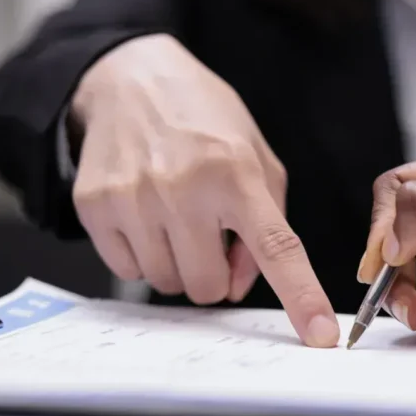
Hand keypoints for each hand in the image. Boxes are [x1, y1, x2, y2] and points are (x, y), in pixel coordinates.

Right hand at [71, 34, 338, 346]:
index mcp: (237, 173)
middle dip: (215, 273)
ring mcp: (134, 199)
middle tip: (211, 235)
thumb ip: (266, 224)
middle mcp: (184, 188)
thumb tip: (239, 285)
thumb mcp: (256, 159)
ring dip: (179, 264)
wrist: (131, 79)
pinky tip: (146, 216)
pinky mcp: (94, 207)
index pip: (277, 249)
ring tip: (177, 218)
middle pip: (208, 286)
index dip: (301, 297)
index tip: (321, 336)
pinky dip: (143, 254)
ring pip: (167, 283)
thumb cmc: (205, 122)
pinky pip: (128, 270)